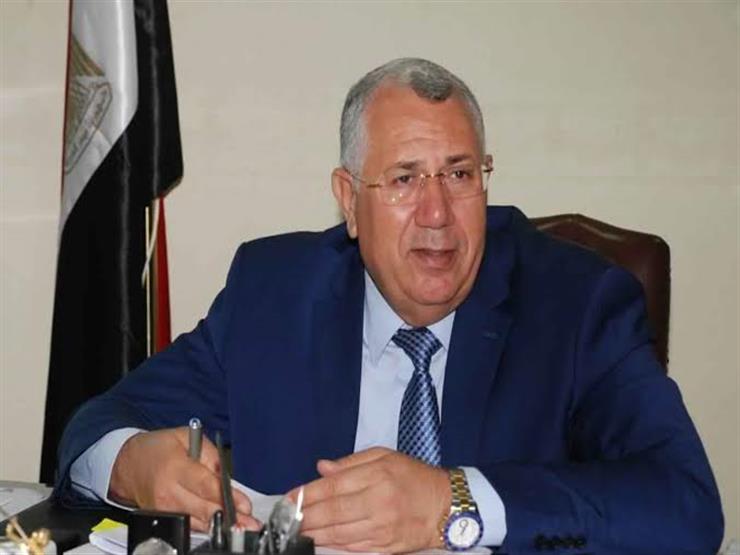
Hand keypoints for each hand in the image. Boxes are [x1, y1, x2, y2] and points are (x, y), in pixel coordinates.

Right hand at [109, 427, 259, 531]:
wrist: (129, 463)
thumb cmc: (159, 448)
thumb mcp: (187, 437)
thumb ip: (210, 455)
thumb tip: (226, 476)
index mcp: (175, 467)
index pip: (205, 485)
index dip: (227, 497)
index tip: (244, 505)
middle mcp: (168, 491)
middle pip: (203, 508)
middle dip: (228, 517)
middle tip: (249, 522)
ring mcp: (164, 509)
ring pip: (197, 521)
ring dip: (220, 526)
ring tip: (240, 527)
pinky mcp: (163, 518)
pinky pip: (189, 524)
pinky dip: (206, 526)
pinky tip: (221, 527)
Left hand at [289, 447, 450, 551]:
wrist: (447, 506)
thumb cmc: (414, 477)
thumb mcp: (386, 457)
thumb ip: (352, 462)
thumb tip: (322, 468)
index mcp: (378, 476)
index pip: (334, 486)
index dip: (307, 493)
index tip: (289, 498)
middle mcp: (379, 502)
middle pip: (333, 512)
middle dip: (304, 516)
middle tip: (285, 518)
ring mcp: (382, 528)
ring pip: (339, 533)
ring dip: (313, 533)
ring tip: (296, 530)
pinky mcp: (385, 547)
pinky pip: (352, 547)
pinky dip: (333, 544)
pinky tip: (319, 540)